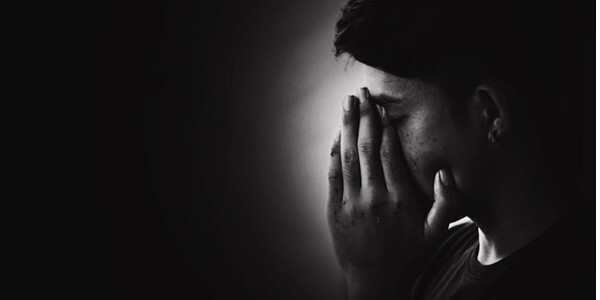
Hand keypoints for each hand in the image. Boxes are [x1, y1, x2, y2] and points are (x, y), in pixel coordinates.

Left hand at [327, 88, 458, 298]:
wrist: (375, 281)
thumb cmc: (408, 257)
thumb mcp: (436, 234)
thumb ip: (446, 203)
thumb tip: (445, 172)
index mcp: (398, 199)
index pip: (389, 153)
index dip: (385, 127)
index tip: (383, 107)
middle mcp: (373, 196)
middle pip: (366, 147)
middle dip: (364, 117)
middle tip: (362, 94)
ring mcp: (351, 202)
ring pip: (347, 156)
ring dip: (345, 127)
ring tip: (347, 103)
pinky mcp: (334, 209)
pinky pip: (333, 174)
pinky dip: (333, 152)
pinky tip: (335, 135)